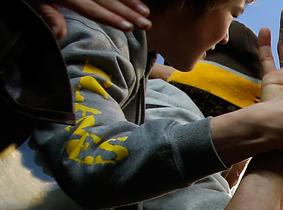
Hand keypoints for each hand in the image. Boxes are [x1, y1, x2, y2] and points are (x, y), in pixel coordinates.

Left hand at [34, 0, 149, 39]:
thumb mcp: (36, 2)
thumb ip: (50, 15)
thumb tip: (59, 34)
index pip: (93, 10)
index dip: (111, 18)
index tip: (129, 27)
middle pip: (107, 1)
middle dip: (129, 12)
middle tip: (146, 24)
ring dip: (130, 1)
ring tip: (146, 11)